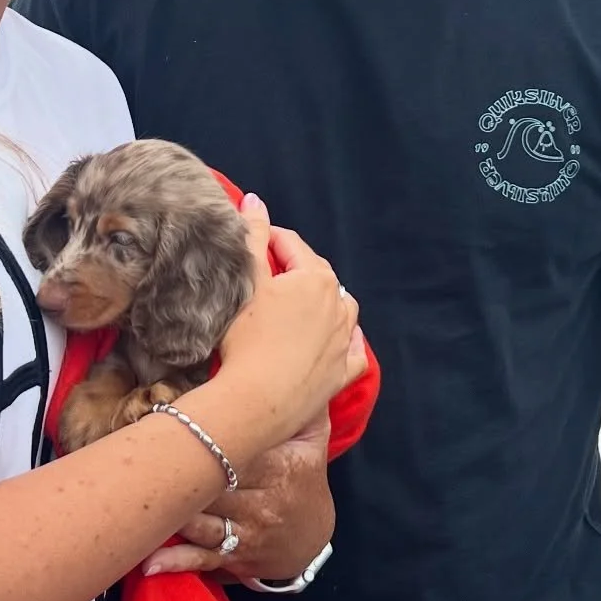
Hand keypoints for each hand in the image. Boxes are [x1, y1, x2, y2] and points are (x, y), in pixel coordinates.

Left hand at [142, 411, 332, 578]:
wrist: (313, 536)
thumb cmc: (302, 475)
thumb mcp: (312, 436)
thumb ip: (302, 401)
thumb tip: (300, 358)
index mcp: (281, 467)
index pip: (241, 449)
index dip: (208, 437)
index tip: (173, 420)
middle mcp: (262, 502)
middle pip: (215, 484)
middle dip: (181, 472)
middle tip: (142, 455)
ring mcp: (246, 533)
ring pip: (204, 521)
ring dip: (171, 514)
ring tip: (136, 501)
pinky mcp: (233, 557)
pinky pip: (203, 560)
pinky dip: (177, 562)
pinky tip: (149, 562)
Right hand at [213, 195, 363, 446]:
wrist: (257, 400)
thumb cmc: (246, 338)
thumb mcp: (247, 282)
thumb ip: (253, 237)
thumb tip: (256, 201)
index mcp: (315, 279)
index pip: (291, 246)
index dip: (269, 239)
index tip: (252, 241)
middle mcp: (339, 306)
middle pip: (319, 275)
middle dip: (296, 267)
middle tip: (269, 270)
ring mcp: (344, 341)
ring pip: (342, 309)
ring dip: (325, 300)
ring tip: (300, 302)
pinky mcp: (342, 373)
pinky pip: (354, 351)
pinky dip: (348, 341)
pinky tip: (342, 339)